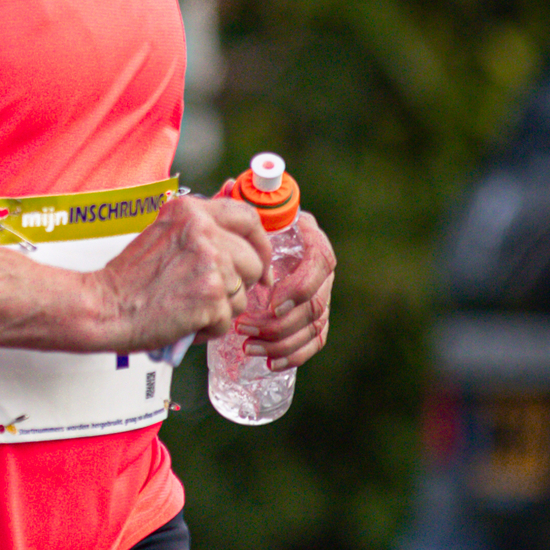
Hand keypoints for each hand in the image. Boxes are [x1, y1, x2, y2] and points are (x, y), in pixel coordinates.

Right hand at [87, 192, 270, 353]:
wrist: (104, 306)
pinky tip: (182, 323)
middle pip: (253, 260)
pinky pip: (227, 320)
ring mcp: (210, 263)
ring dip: (219, 310)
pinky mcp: (211, 296)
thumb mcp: (164, 236)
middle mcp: (203, 231)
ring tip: (187, 309)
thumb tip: (237, 240)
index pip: (247, 217)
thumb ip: (198, 233)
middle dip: (240, 284)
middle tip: (214, 297)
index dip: (260, 242)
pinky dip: (207, 329)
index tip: (259, 261)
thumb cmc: (128, 280)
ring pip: (242, 295)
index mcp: (190, 212)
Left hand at [238, 209, 336, 367]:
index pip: (321, 262)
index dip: (300, 285)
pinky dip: (294, 357)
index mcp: (309, 240)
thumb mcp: (237, 217)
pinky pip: (314, 343)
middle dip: (280, 322)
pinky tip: (269, 364)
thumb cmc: (240, 234)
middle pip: (315, 303)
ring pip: (314, 326)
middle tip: (245, 328)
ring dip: (281, 342)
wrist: (246, 256)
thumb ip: (234, 204)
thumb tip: (228, 185)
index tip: (272, 300)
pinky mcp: (314, 320)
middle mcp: (321, 270)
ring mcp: (321, 296)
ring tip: (249, 346)